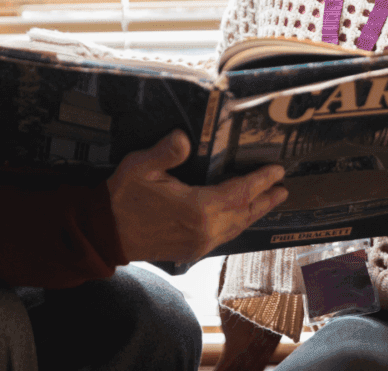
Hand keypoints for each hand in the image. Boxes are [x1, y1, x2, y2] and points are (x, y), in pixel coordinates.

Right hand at [106, 129, 288, 263]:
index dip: (260, 181)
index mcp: (197, 209)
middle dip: (265, 200)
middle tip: (283, 188)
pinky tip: (238, 219)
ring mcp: (197, 244)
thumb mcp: (141, 166)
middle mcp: (204, 230)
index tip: (277, 171)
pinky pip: (223, 237)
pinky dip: (237, 225)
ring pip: (235, 228)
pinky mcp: (190, 251)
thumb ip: (166, 152)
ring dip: (253, 213)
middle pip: (244, 213)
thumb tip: (184, 137)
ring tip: (268, 202)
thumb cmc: (123, 196)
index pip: (239, 193)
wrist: (104, 233)